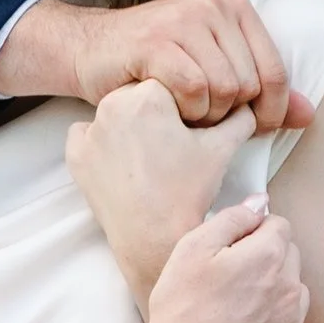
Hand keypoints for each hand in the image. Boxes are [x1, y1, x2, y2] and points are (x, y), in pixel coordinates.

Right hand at [0, 0, 313, 133]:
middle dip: (228, 115)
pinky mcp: (156, 41)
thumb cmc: (157, 67)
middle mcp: (213, 6)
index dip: (268, 112)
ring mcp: (184, 20)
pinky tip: (168, 107)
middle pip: (248, 86)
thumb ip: (262, 95)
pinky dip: (185, 112)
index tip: (249, 128)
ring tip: (183, 111)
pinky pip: (194, 91)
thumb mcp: (215, 73)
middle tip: (200, 115)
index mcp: (236, 9)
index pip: (275, 73)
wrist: (91, 51)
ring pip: (224, 91)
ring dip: (204, 116)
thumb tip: (309, 116)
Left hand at [65, 80, 253, 300]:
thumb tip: (248, 103)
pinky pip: (89, 136)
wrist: (155, 240)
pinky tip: (125, 162)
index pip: (174, 82)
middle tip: (173, 145)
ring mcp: (89, 131)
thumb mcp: (223, 147)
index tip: (193, 128)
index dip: (188, 105)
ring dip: (133, 125)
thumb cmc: (188, 192)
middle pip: (143, 95)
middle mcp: (112, 104)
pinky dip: (104, 143)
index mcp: (148, 94)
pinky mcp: (76, 157)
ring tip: (152, 157)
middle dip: (159, 113)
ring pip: (117, 113)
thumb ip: (240, 116)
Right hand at [139, 199, 307, 322]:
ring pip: (294, 288)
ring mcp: (293, 321)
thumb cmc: (182, 305)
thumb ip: (233, 217)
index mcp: (270, 255)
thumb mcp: (193, 247)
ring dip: (274, 287)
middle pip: (289, 255)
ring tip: (238, 303)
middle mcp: (291, 286)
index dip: (252, 231)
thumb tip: (261, 202)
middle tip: (229, 276)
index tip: (230, 248)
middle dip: (266, 256)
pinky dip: (272, 320)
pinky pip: (288, 322)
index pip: (278, 224)